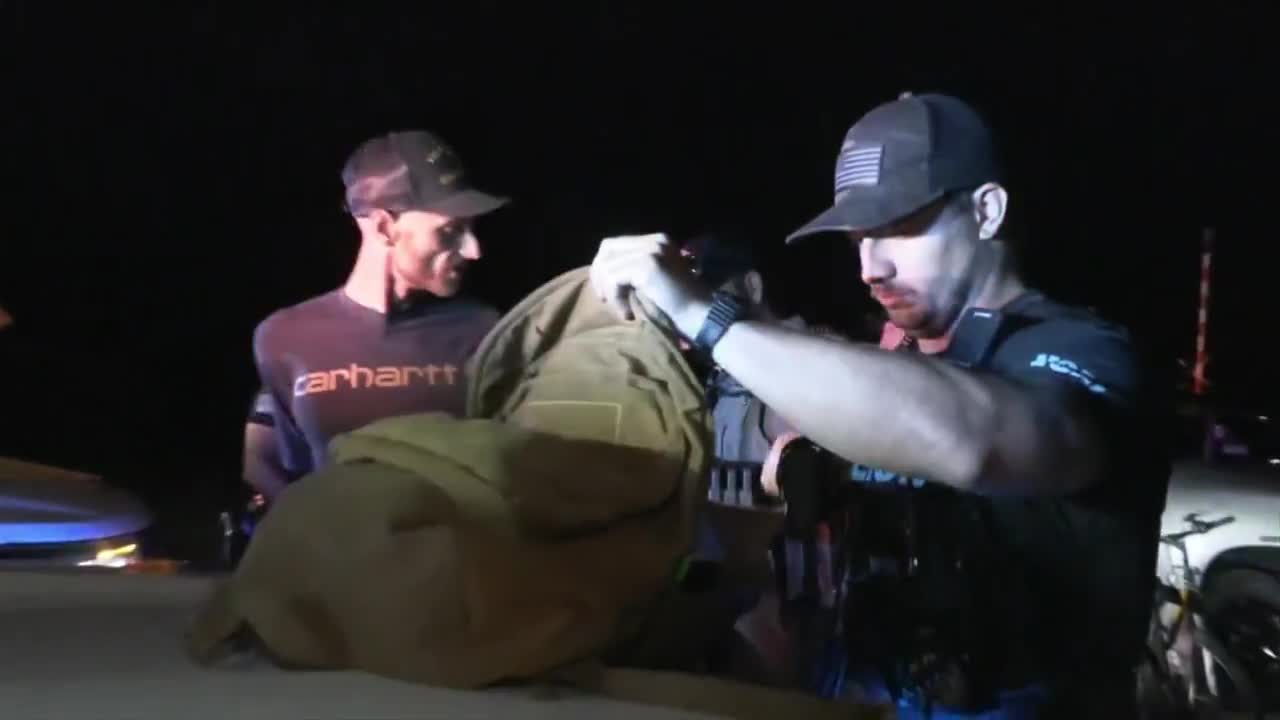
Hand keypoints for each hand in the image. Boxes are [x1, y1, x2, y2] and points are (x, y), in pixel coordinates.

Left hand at [589, 233, 711, 337]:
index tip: (605, 292)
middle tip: (604, 299)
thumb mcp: (652, 280)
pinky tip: (627, 312)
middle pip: (608, 247)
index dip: (603, 266)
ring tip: (623, 310)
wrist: (699, 316)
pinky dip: (615, 297)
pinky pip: (615, 277)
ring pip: (608, 264)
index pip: (615, 244)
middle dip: (599, 274)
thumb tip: (601, 271)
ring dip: (610, 291)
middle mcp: (655, 240)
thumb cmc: (676, 305)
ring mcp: (652, 250)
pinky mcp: (649, 265)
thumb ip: (633, 269)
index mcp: (657, 240)